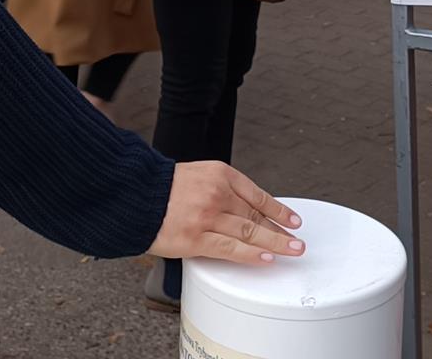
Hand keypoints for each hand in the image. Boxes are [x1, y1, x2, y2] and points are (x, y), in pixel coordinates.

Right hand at [148, 161, 304, 265]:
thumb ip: (220, 190)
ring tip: (292, 251)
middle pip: (257, 215)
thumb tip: (244, 211)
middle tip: (298, 241)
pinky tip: (266, 258)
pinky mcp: (196, 238)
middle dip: (281, 230)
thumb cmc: (160, 188)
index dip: (278, 209)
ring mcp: (208, 217)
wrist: (133, 194)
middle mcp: (217, 193)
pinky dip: (252, 254)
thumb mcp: (196, 176)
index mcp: (220, 174)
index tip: (292, 220)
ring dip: (276, 243)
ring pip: (250, 232)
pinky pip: (231, 248)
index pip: (257, 195)